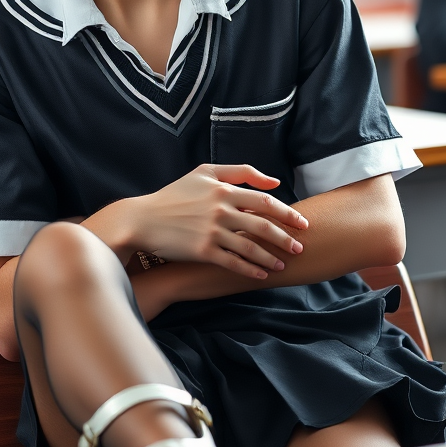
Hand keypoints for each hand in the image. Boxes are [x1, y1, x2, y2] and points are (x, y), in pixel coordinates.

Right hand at [124, 164, 307, 279]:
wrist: (144, 219)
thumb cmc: (175, 194)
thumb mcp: (204, 173)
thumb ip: (240, 172)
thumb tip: (274, 183)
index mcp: (223, 190)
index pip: (264, 201)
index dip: (286, 213)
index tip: (302, 223)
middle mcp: (220, 210)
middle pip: (262, 225)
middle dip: (285, 238)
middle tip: (300, 247)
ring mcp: (211, 232)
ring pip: (250, 247)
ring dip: (271, 257)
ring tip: (283, 264)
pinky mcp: (203, 251)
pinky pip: (233, 262)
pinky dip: (250, 269)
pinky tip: (262, 275)